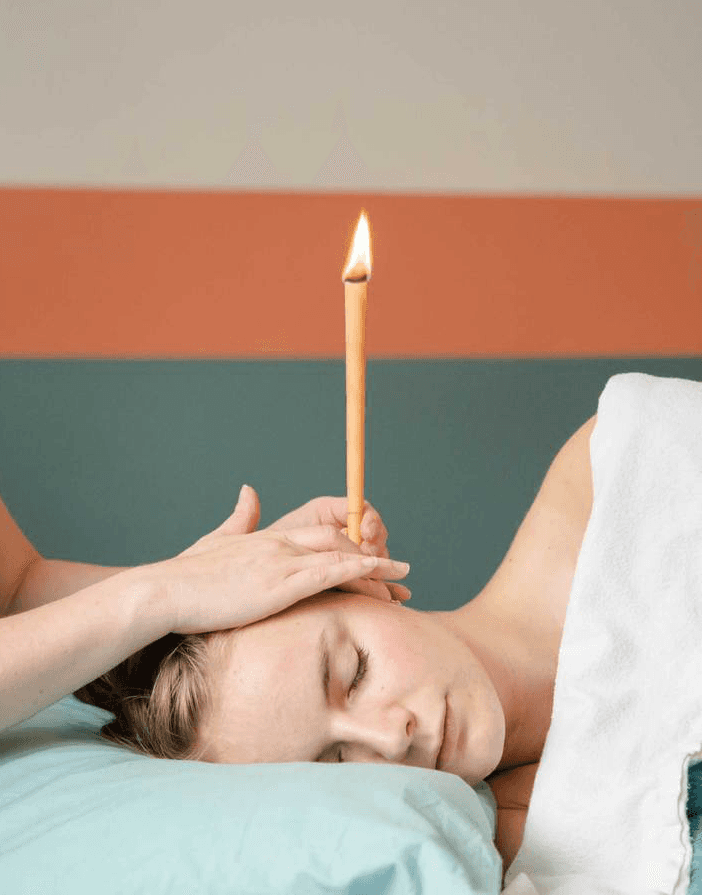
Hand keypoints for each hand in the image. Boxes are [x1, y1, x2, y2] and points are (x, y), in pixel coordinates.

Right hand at [149, 485, 411, 635]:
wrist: (165, 591)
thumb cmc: (184, 577)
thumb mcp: (214, 542)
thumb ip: (238, 518)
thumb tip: (250, 488)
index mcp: (267, 540)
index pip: (319, 536)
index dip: (348, 545)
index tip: (369, 556)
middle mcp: (280, 545)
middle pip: (337, 542)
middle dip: (370, 555)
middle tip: (397, 571)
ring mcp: (282, 562)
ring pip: (342, 557)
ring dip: (377, 567)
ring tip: (404, 578)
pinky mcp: (282, 583)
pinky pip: (333, 573)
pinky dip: (362, 572)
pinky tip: (383, 578)